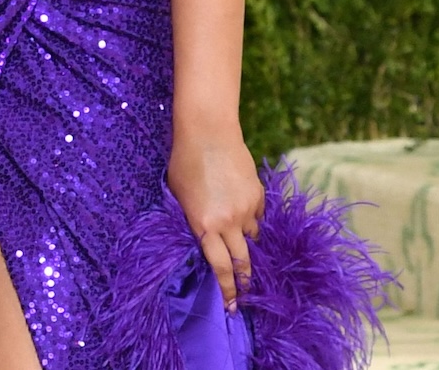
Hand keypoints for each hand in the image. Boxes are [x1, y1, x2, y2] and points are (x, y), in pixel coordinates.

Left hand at [166, 126, 263, 309]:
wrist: (208, 132)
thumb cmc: (184, 163)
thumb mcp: (179, 197)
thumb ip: (192, 221)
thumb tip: (201, 241)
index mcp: (204, 225)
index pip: (220, 268)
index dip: (227, 290)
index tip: (231, 306)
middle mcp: (228, 222)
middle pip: (243, 262)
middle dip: (245, 281)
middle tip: (246, 293)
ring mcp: (247, 209)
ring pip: (252, 239)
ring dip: (246, 245)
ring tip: (237, 241)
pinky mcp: (258, 195)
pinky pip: (258, 217)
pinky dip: (251, 219)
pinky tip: (240, 208)